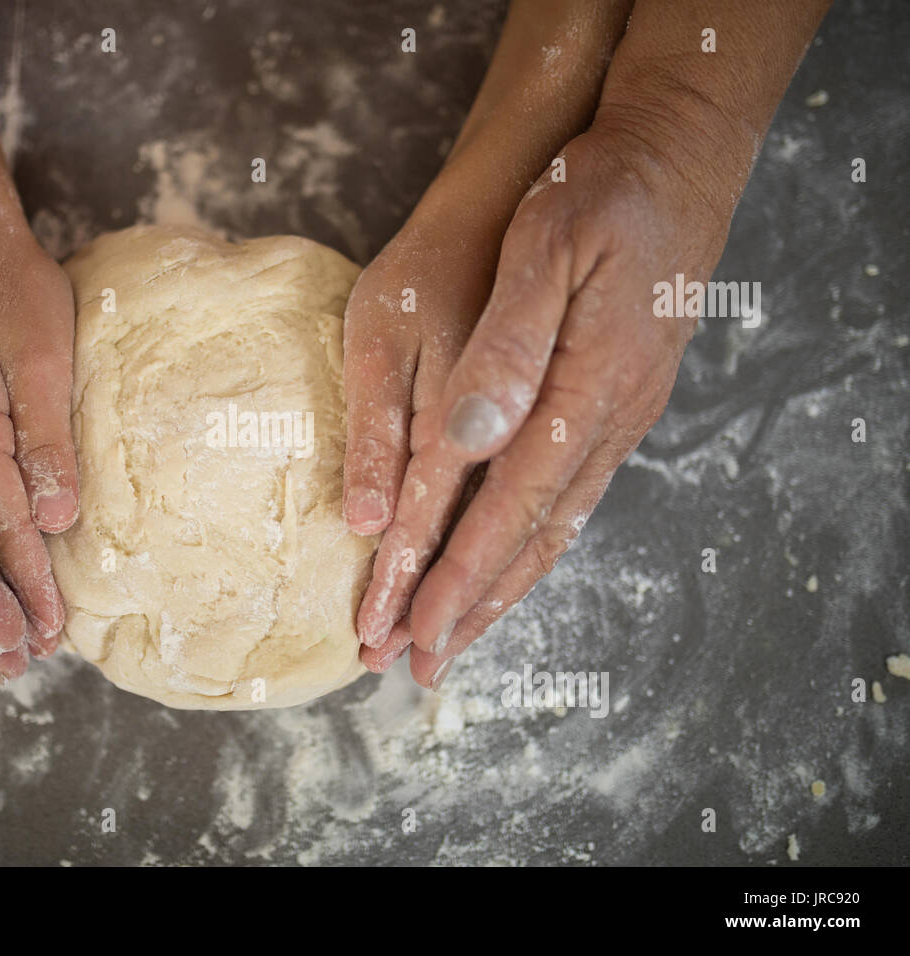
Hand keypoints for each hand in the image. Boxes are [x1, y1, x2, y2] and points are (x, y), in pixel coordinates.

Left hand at [358, 125, 730, 687]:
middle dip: (472, 607)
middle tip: (421, 668)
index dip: (456, 577)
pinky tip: (517, 561)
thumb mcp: (548, 246)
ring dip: (505, 587)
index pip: (505, 508)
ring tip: (461, 638)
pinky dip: (538, 543)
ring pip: (558, 526)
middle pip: (532, 538)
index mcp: (581, 389)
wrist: (679, 156)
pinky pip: (575, 495)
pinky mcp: (621, 402)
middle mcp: (608, 419)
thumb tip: (469, 436)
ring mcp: (621, 415)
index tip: (412, 633)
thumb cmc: (601, 190)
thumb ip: (510, 344)